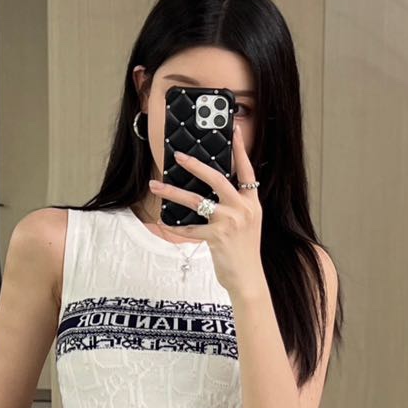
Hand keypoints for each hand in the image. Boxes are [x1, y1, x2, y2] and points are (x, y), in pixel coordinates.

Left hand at [149, 117, 264, 298]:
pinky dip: (174, 226)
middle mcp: (242, 208)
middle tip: (178, 156)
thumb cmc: (244, 251)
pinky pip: (189, 228)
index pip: (247, 169)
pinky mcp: (217, 237)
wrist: (249, 278)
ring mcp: (230, 222)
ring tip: (156, 185)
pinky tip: (163, 222)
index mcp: (252, 202)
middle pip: (216, 178)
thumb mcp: (247, 223)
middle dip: (195, 165)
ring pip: (196, 201)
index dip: (240, 148)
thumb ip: (236, 205)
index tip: (234, 129)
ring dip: (172, 192)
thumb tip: (213, 189)